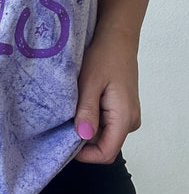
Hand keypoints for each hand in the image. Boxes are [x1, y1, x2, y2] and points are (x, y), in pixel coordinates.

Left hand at [74, 29, 140, 163]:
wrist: (117, 38)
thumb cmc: (104, 56)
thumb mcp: (90, 82)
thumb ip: (87, 110)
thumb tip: (83, 137)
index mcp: (124, 117)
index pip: (106, 153)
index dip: (85, 155)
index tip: (63, 144)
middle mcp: (130, 121)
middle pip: (105, 145)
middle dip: (83, 141)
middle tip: (63, 124)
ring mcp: (128, 115)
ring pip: (104, 135)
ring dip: (87, 128)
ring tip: (72, 109)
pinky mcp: (123, 109)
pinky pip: (106, 123)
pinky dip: (92, 119)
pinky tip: (81, 103)